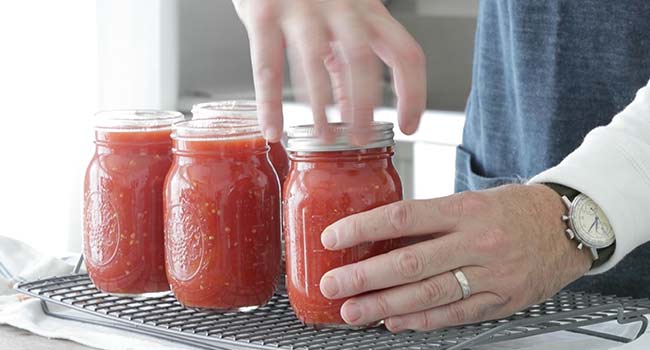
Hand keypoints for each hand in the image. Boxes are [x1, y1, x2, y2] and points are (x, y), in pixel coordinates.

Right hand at [232, 0, 426, 142]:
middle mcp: (340, 5)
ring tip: (322, 137)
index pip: (405, 53)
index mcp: (367, 9)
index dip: (412, 94)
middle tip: (361, 139)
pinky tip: (273, 129)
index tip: (407, 126)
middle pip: (364, 59)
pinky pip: (268, 65)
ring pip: (316, 62)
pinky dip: (271, 104)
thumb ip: (343, 61)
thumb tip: (350, 110)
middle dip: (365, 106)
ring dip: (321, 107)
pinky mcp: (264, 12)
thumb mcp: (336, 17)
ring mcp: (301, 8)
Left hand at [318, 184, 592, 330]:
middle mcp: (478, 242)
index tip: (334, 238)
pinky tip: (394, 321)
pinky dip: (421, 320)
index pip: (404, 216)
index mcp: (465, 210)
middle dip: (365, 277)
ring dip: (385, 305)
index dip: (364, 228)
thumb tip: (379, 235)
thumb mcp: (470, 201)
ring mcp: (492, 275)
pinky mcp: (501, 301)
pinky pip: (455, 314)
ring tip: (354, 311)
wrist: (567, 226)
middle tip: (333, 285)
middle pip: (411, 262)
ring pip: (430, 294)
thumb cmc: (512, 210)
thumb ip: (429, 220)